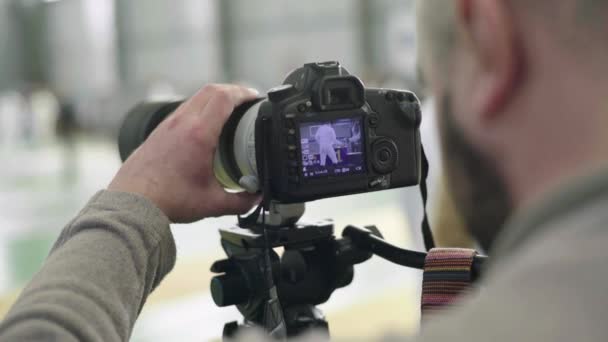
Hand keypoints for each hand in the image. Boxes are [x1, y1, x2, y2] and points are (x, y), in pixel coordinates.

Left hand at [109, 84, 260, 222]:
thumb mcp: (212, 204)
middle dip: (232, 91)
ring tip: (227, 111)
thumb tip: (256, 198)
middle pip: (211, 90)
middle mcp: (181, 123)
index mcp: (199, 134)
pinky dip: (199, 109)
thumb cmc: (168, 200)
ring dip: (214, 98)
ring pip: (195, 98)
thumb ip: (240, 202)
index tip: (254, 98)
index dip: (244, 93)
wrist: (133, 203)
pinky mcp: (159, 131)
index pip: (224, 97)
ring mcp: (168, 125)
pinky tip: (204, 127)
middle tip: (245, 100)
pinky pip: (183, 109)